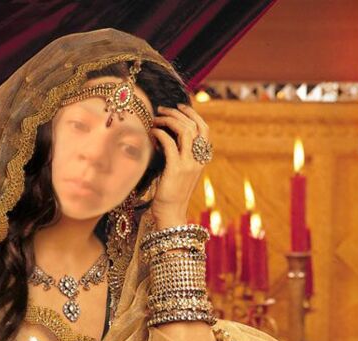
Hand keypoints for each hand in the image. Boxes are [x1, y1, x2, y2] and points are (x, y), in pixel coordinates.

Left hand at [150, 103, 209, 227]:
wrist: (171, 214)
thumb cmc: (171, 194)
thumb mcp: (178, 172)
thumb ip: (177, 155)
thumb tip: (165, 137)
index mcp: (202, 159)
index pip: (204, 129)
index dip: (193, 114)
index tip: (179, 107)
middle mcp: (198, 160)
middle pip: (195, 126)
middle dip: (178, 113)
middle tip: (162, 110)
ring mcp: (189, 165)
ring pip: (185, 131)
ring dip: (169, 121)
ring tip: (156, 119)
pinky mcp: (176, 170)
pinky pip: (170, 144)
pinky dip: (160, 134)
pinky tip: (152, 133)